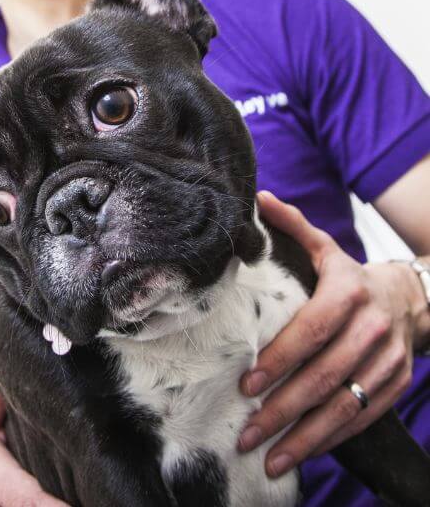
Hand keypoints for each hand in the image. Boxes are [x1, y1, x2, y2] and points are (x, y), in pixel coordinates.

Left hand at [237, 191, 426, 477]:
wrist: (408, 298)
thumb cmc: (350, 275)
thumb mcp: (324, 248)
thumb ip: (292, 226)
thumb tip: (259, 198)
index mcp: (349, 291)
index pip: (312, 329)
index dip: (281, 358)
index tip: (247, 384)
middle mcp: (372, 328)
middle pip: (325, 376)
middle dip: (284, 408)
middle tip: (247, 431)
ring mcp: (388, 361)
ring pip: (344, 406)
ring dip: (305, 436)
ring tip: (269, 457)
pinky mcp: (395, 385)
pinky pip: (362, 418)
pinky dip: (331, 439)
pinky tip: (301, 453)